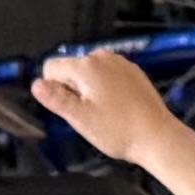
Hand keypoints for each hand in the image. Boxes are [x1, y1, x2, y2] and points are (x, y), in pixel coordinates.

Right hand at [33, 49, 191, 169]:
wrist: (157, 136)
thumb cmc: (119, 130)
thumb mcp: (80, 118)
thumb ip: (56, 99)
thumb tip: (36, 84)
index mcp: (86, 66)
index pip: (51, 67)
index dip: (54, 89)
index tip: (70, 108)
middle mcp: (103, 57)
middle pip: (72, 69)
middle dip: (74, 90)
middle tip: (89, 115)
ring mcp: (120, 63)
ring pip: (91, 74)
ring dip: (91, 90)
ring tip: (105, 114)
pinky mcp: (133, 72)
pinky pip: (109, 76)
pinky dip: (108, 90)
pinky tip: (118, 109)